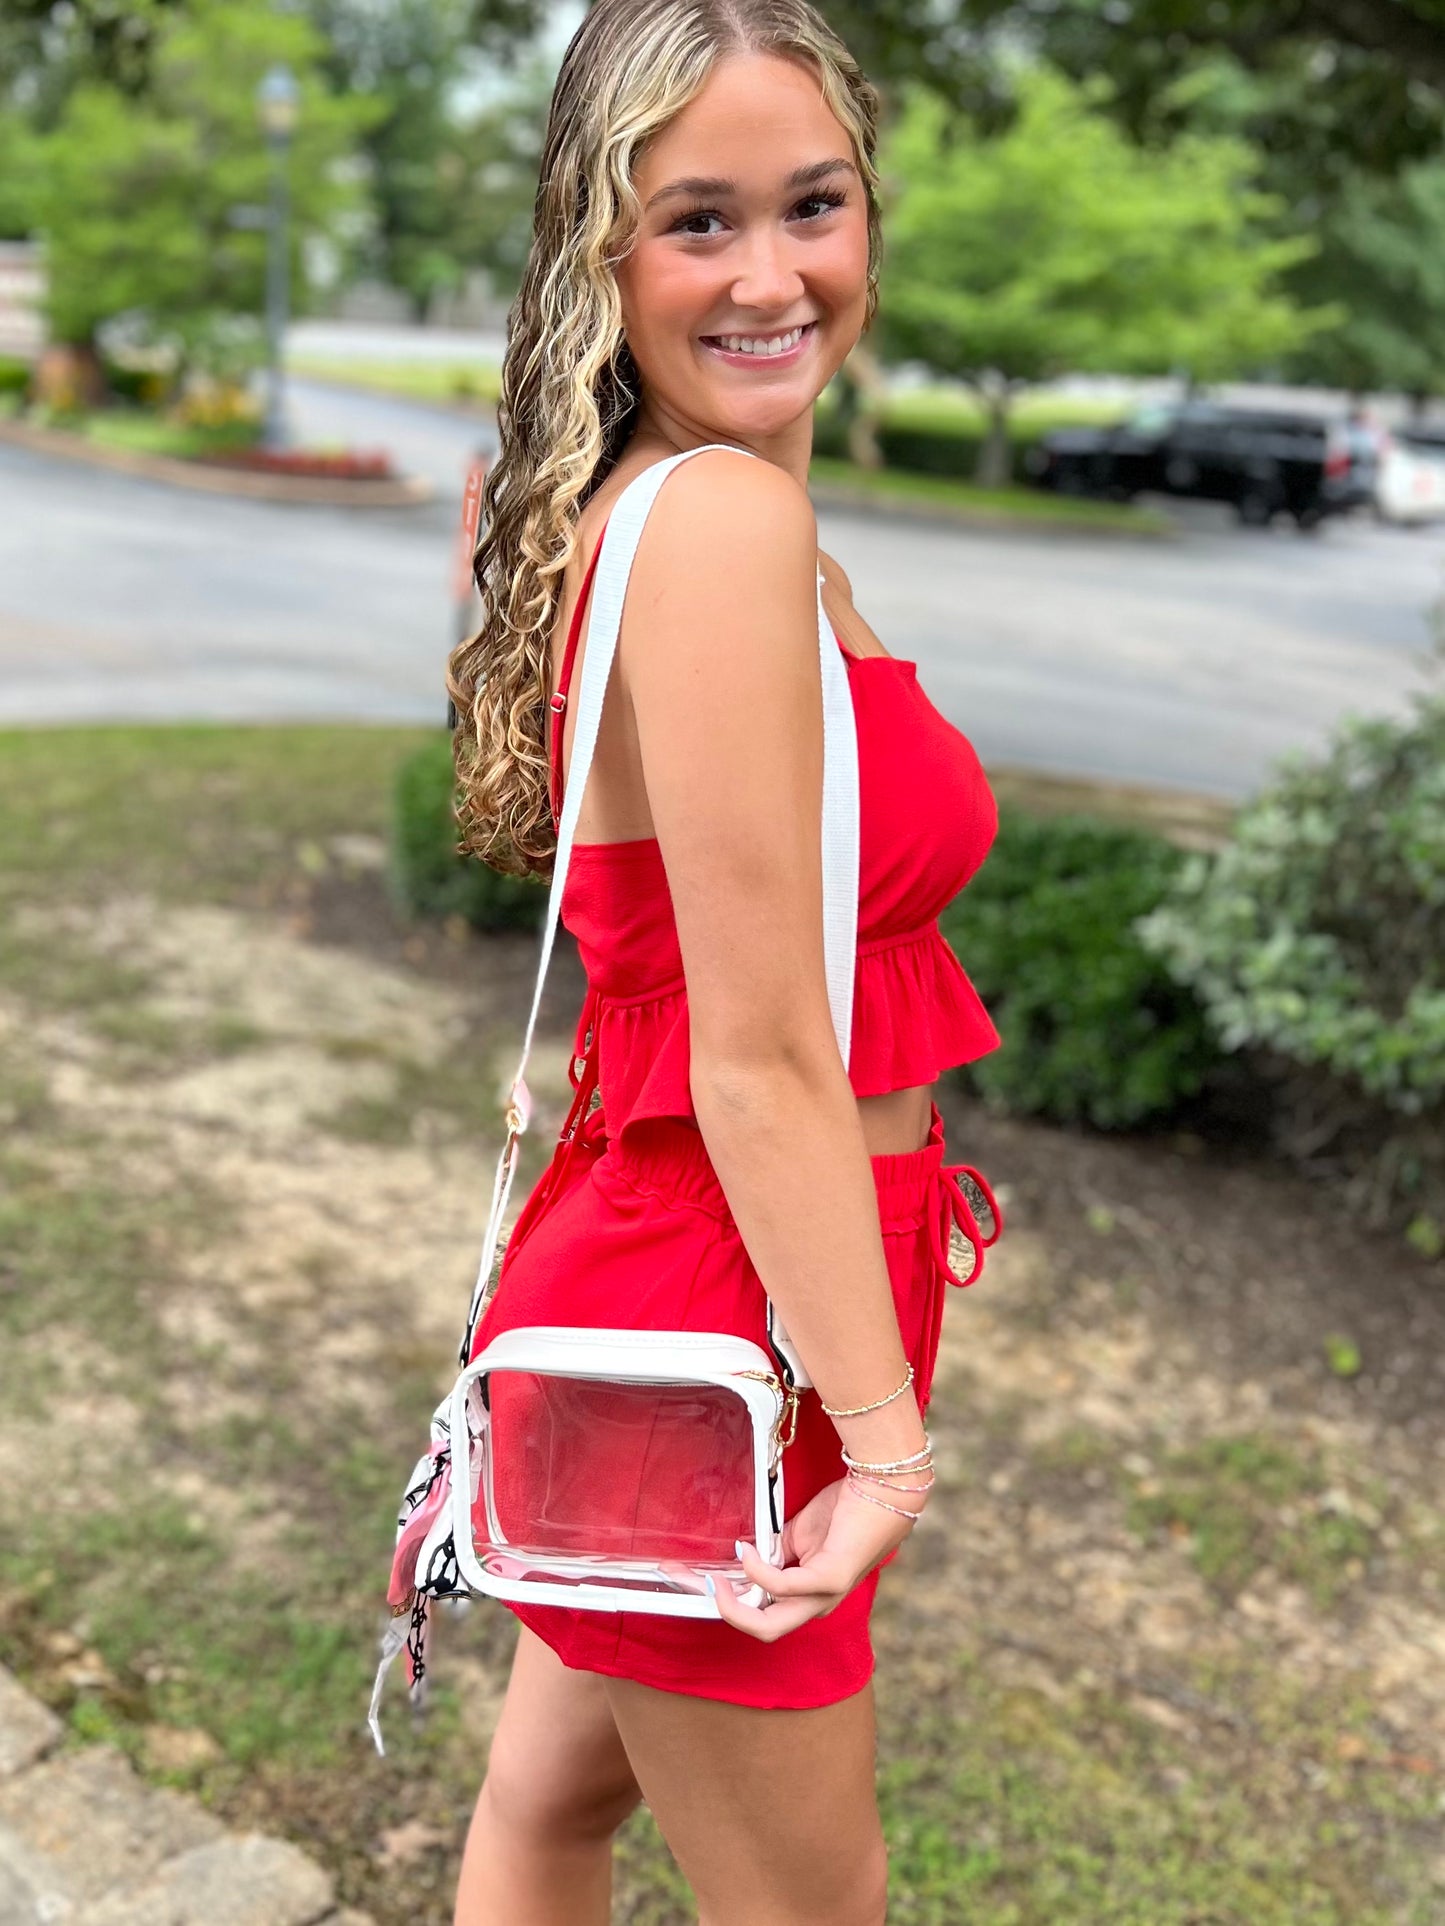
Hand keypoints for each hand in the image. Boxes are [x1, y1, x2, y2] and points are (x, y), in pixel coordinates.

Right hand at [705, 1475, 924, 1641]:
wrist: (881, 1489)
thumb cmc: (847, 1510)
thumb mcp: (800, 1535)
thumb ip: (776, 1553)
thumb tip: (749, 1559)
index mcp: (813, 1596)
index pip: (768, 1616)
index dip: (736, 1605)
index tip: (709, 1582)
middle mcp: (821, 1604)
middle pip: (766, 1632)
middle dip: (730, 1613)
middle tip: (710, 1586)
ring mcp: (827, 1595)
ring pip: (771, 1625)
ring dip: (736, 1602)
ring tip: (719, 1575)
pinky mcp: (830, 1579)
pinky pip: (782, 1587)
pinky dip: (757, 1571)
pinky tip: (748, 1552)